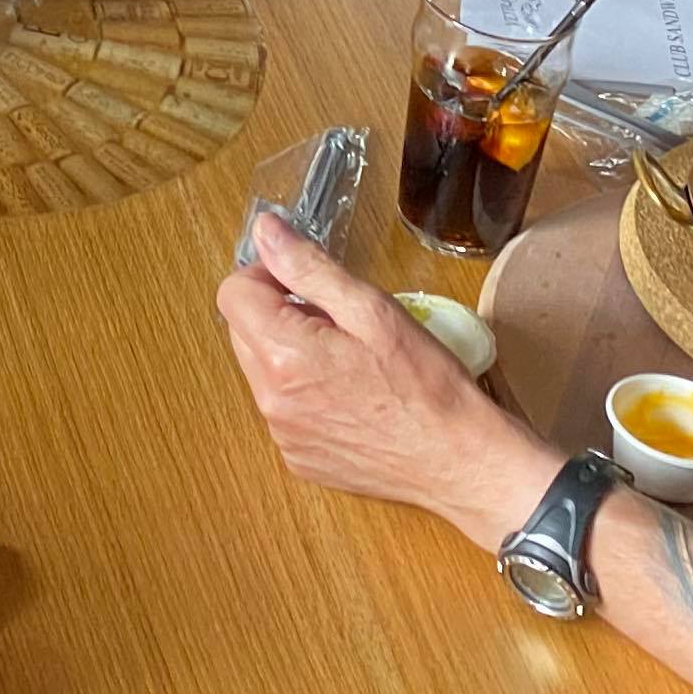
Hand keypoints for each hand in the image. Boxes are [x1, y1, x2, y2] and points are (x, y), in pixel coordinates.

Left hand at [215, 214, 549, 528]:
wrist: (459, 461)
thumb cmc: (426, 386)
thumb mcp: (371, 309)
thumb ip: (309, 267)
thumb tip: (266, 232)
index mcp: (284, 357)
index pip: (233, 294)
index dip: (266, 276)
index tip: (303, 281)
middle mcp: (271, 402)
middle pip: (243, 332)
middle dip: (279, 314)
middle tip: (338, 320)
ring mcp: (284, 435)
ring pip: (263, 371)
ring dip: (292, 354)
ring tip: (350, 361)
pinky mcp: (299, 458)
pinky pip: (284, 408)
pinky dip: (305, 392)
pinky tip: (352, 395)